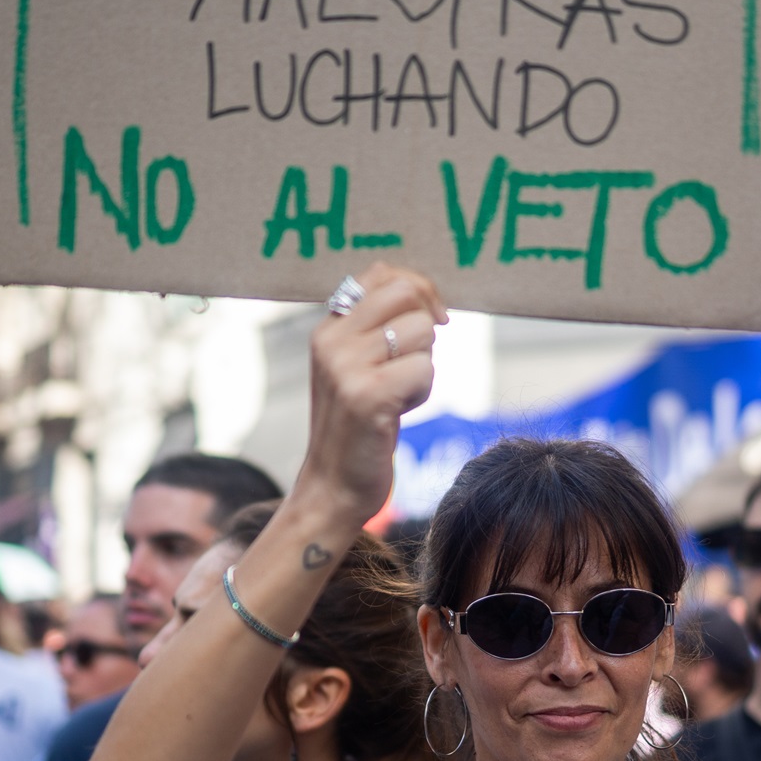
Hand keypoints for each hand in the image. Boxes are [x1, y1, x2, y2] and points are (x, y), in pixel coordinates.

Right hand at [293, 265, 445, 526]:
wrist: (332, 487)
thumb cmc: (356, 427)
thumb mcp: (354, 367)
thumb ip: (373, 328)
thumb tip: (422, 292)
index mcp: (328, 328)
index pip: (381, 273)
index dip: (418, 289)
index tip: (432, 318)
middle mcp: (331, 340)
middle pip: (406, 294)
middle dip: (427, 324)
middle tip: (418, 359)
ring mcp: (346, 367)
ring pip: (422, 331)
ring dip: (425, 364)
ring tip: (399, 393)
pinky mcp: (367, 395)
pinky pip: (425, 369)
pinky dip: (423, 392)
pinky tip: (400, 411)